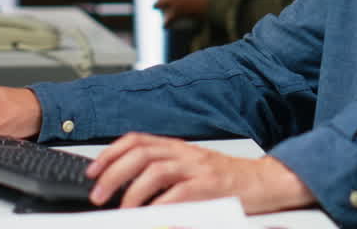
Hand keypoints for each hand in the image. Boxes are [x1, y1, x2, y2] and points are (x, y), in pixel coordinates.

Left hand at [85, 132, 314, 213]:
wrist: (264, 182)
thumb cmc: (226, 180)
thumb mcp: (191, 169)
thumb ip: (164, 173)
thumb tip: (127, 187)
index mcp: (178, 147)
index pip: (137, 140)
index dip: (111, 153)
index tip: (92, 171)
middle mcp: (185, 153)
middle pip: (141, 153)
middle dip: (113, 173)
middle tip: (98, 194)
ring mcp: (198, 168)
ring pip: (155, 170)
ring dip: (132, 190)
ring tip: (121, 209)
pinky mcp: (210, 186)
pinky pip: (179, 193)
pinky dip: (160, 205)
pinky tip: (150, 216)